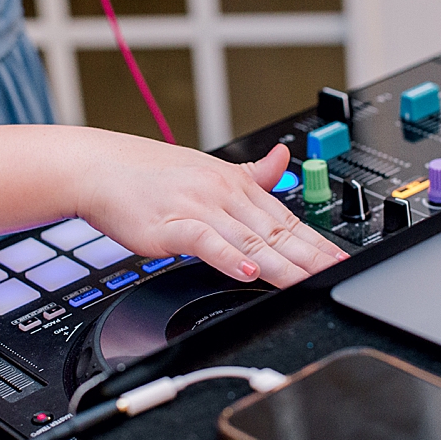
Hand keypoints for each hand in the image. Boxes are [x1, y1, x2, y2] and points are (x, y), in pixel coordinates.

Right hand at [77, 135, 347, 287]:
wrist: (100, 168)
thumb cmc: (149, 175)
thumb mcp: (208, 169)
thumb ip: (251, 174)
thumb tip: (283, 158)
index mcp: (235, 185)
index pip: (285, 217)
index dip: (315, 241)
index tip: (340, 260)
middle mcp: (222, 195)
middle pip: (274, 231)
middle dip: (309, 256)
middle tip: (335, 274)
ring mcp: (198, 208)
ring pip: (247, 240)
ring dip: (279, 264)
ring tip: (304, 280)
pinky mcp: (170, 225)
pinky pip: (205, 243)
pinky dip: (227, 258)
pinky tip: (247, 273)